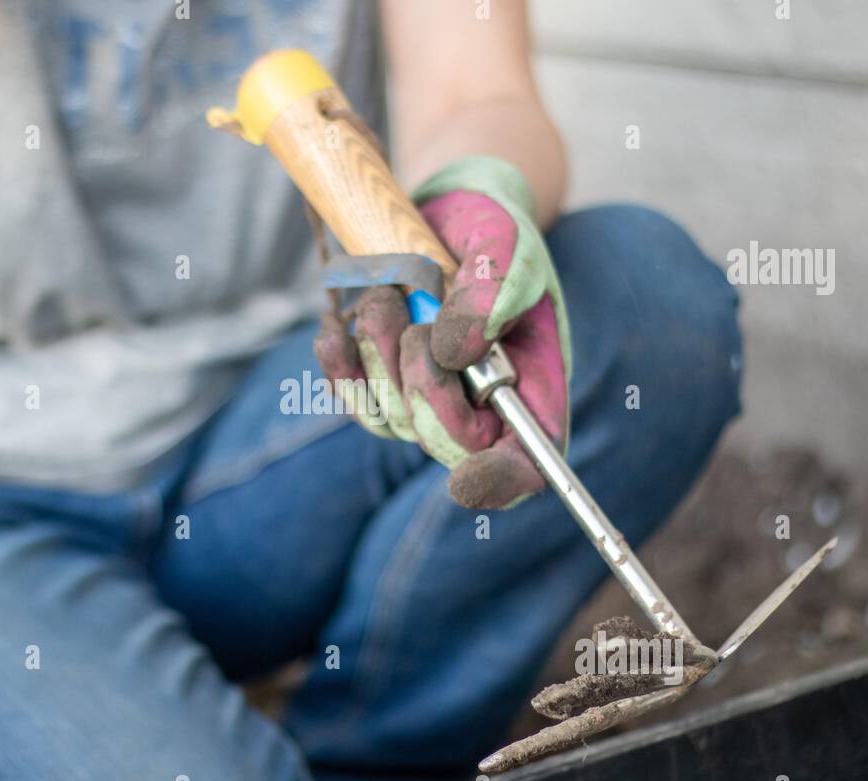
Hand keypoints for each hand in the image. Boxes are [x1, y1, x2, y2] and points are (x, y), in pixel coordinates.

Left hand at [314, 156, 570, 508]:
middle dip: (422, 385)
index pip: (525, 464)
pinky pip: (353, 397)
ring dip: (379, 354)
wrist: (452, 212)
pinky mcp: (382, 383)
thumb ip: (495, 291)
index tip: (465, 478)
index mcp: (532, 388)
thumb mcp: (507, 244)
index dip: (498, 481)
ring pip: (391, 417)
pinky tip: (335, 329)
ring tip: (388, 295)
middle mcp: (481, 409)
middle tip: (416, 320)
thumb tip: (456, 352)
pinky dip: (340, 365)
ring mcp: (427, 401)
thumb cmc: (496, 231)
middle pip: (444, 443)